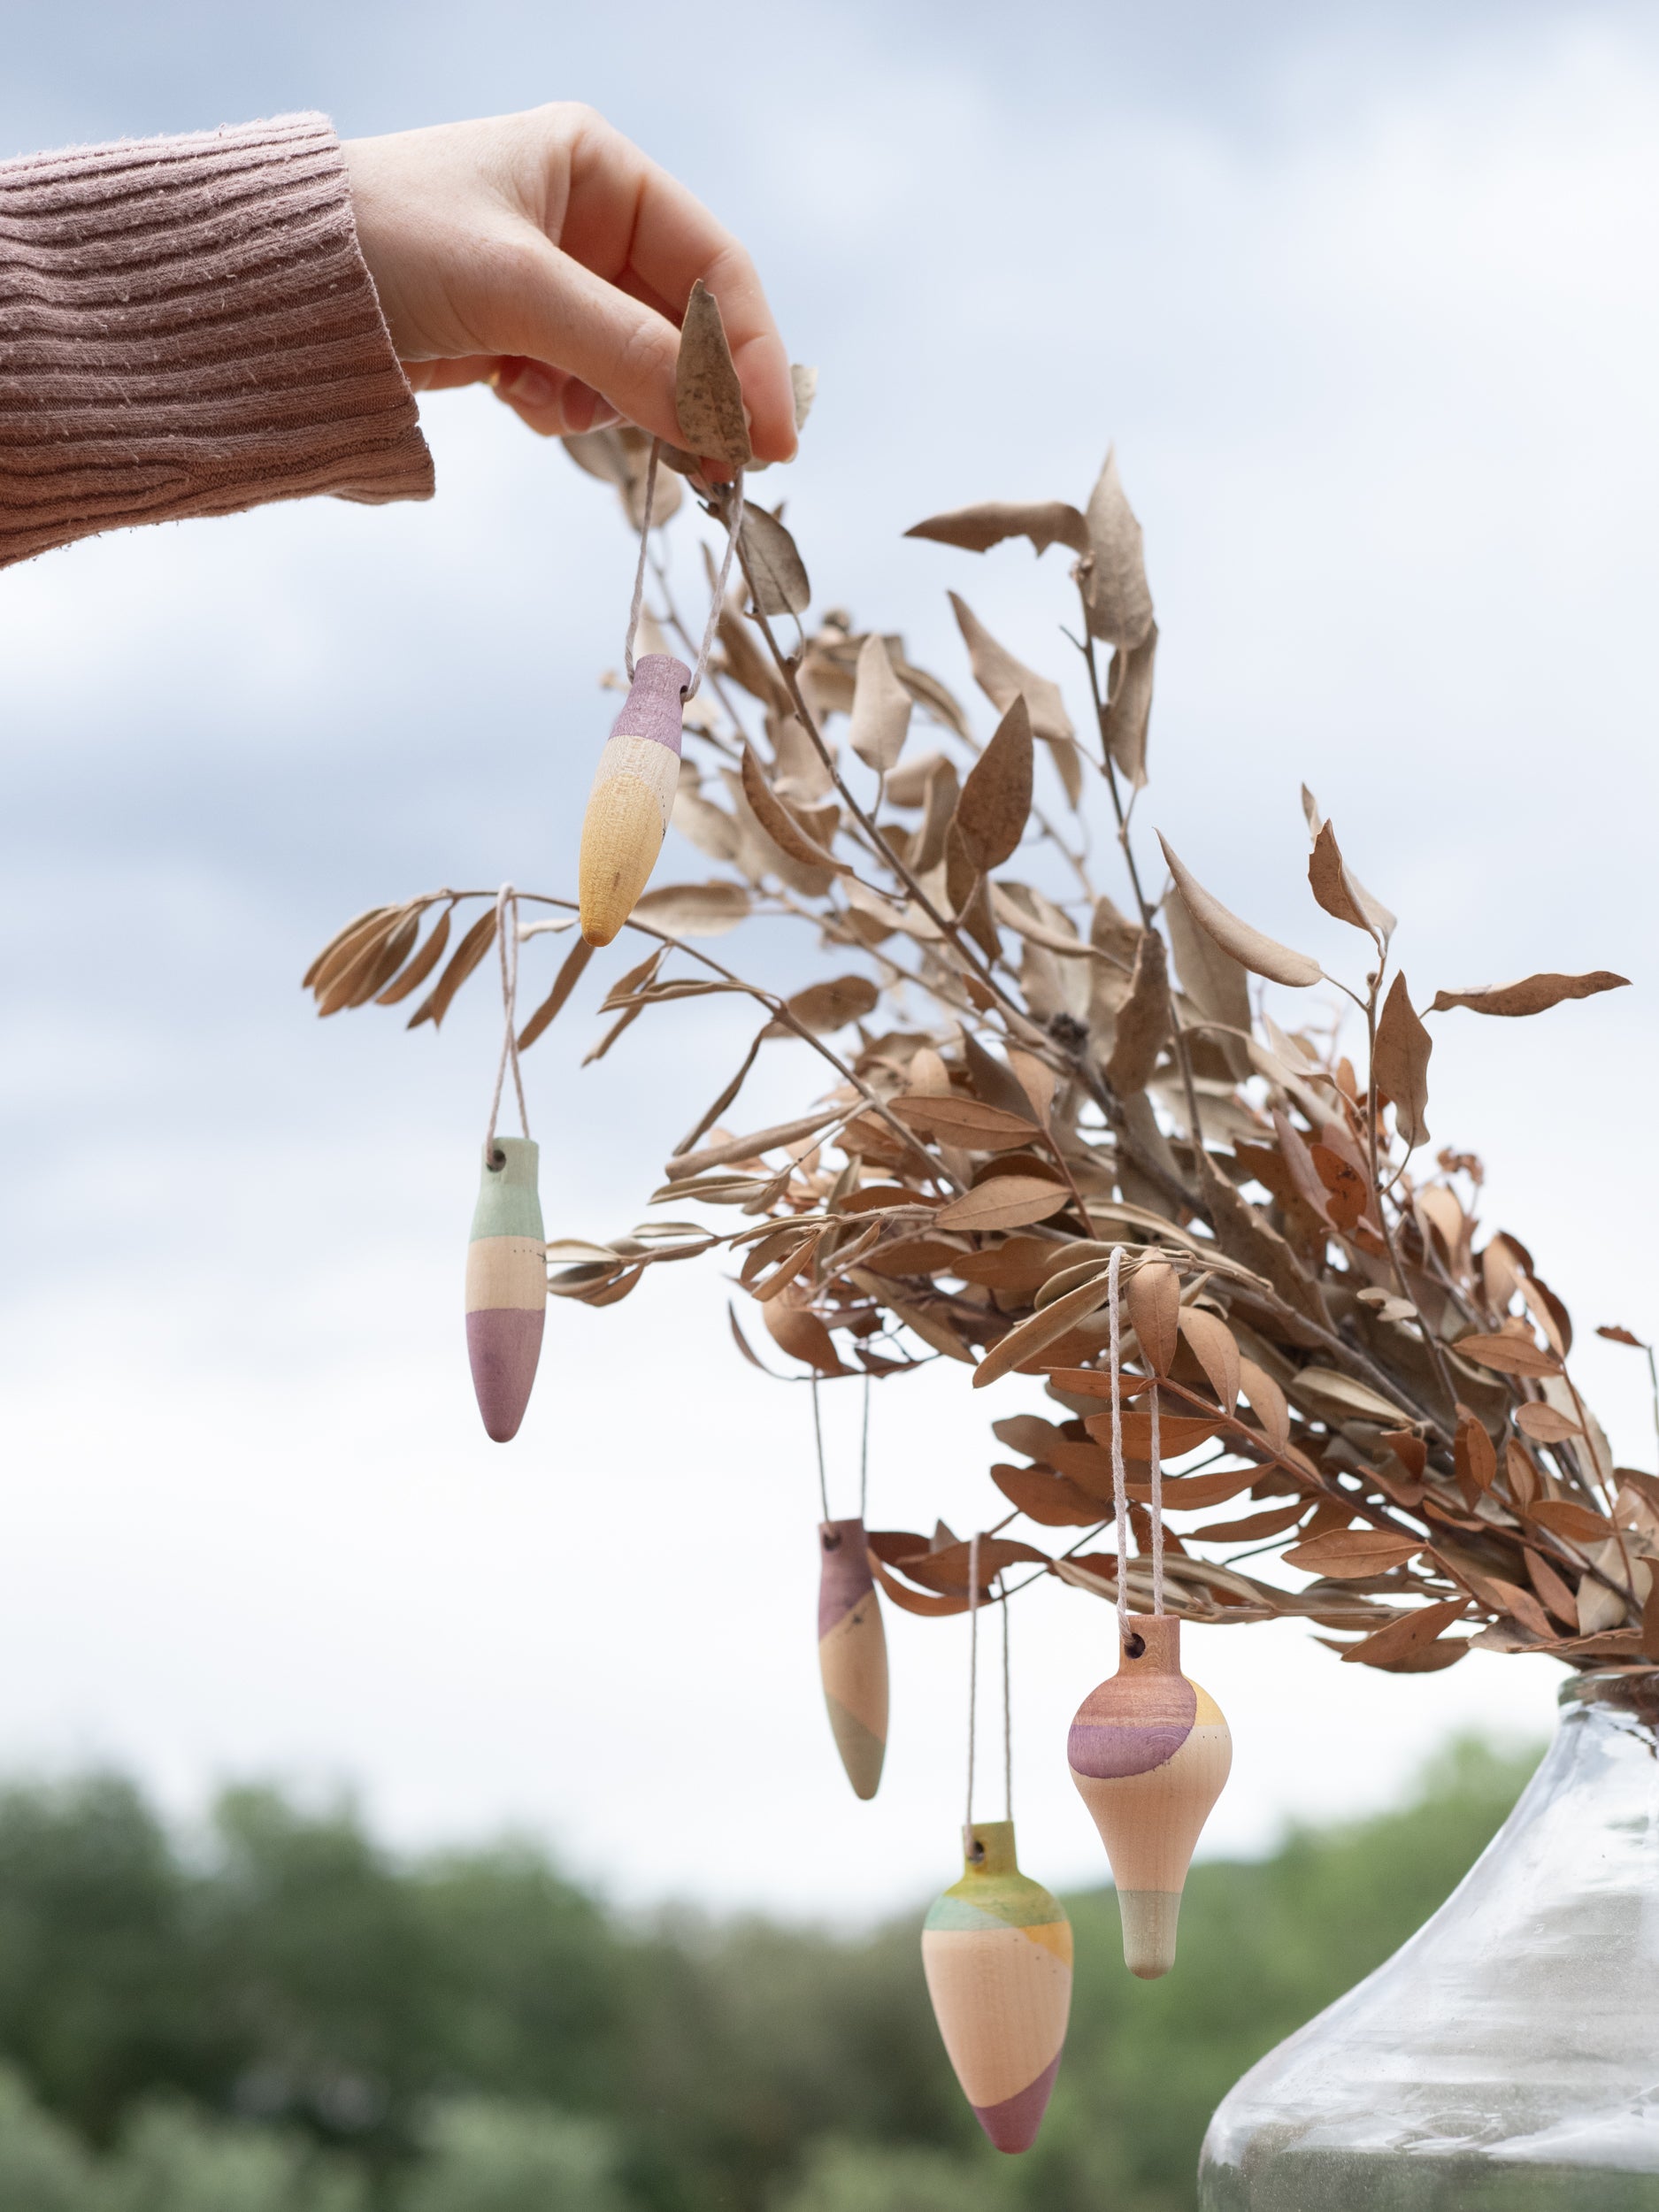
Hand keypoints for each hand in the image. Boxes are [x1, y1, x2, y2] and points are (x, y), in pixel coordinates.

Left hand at [342, 105, 795, 465]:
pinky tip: (512, 396)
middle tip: (719, 471)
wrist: (264, 291)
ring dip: (610, 401)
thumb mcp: (516, 291)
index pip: (713, 265)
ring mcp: (553, 285)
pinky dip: (561, 409)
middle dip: (689, 393)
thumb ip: (627, 354)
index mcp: (596, 169)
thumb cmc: (381, 245)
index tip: (772, 439)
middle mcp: (585, 219)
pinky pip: (583, 391)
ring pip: (637, 368)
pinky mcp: (517, 338)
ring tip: (547, 399)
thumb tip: (721, 423)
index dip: (750, 353)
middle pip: (684, 325)